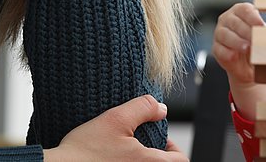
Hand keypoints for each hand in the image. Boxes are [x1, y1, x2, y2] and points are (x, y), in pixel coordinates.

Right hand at [44, 95, 186, 161]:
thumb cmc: (84, 150)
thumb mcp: (115, 119)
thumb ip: (143, 108)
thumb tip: (162, 109)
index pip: (181, 161)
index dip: (175, 149)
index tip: (160, 140)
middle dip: (157, 156)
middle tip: (142, 145)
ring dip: (140, 161)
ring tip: (125, 153)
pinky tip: (113, 160)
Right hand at [211, 3, 265, 118]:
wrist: (249, 66)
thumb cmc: (259, 45)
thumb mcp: (265, 37)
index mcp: (241, 11)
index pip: (245, 10)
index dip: (253, 17)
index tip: (261, 26)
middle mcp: (228, 19)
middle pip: (235, 22)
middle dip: (246, 31)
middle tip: (256, 40)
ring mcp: (219, 33)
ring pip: (224, 34)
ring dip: (236, 41)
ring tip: (247, 48)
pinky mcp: (216, 48)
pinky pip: (218, 49)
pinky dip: (227, 52)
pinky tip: (235, 56)